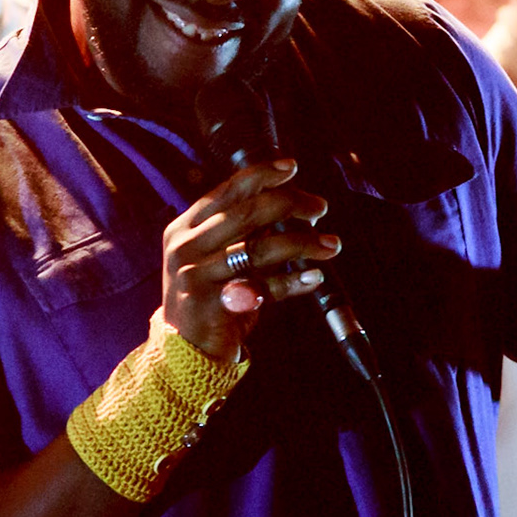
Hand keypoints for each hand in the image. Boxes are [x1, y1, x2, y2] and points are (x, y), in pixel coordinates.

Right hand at [161, 159, 339, 361]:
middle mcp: (186, 247)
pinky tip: (314, 276)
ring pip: (260, 249)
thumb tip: (288, 202)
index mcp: (185, 229)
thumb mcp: (215, 257)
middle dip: (290, 204)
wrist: (185, 349)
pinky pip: (263, 287)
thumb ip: (242, 232)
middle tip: (319, 207)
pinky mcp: (212, 304)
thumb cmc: (209, 298)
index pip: (226, 191)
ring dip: (303, 243)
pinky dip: (293, 281)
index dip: (261, 175)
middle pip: (247, 214)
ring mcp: (196, 275)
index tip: (291, 167)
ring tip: (331, 244)